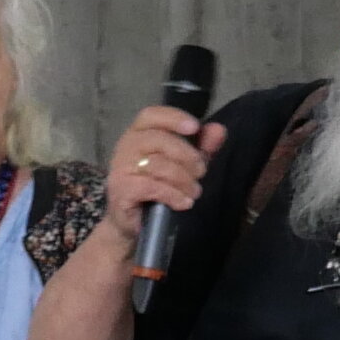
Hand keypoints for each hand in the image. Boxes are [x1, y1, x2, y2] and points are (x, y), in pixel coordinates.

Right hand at [103, 102, 225, 233]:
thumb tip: (219, 129)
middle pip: (157, 139)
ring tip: (194, 192)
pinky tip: (183, 202)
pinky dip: (172, 195)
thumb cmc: (158, 190)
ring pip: (157, 164)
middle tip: (201, 172)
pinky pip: (151, 187)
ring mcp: (121, 168)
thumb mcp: (185, 166)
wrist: (133, 224)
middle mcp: (126, 147)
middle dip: (186, 155)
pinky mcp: (121, 190)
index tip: (195, 127)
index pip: (150, 115)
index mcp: (139, 134)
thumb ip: (201, 148)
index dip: (173, 118)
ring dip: (183, 179)